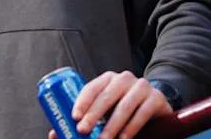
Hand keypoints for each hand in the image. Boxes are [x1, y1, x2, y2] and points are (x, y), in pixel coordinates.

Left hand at [47, 71, 171, 138]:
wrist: (155, 105)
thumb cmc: (122, 108)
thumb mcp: (104, 110)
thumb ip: (85, 119)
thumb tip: (54, 132)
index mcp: (108, 78)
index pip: (92, 87)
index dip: (82, 101)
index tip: (74, 117)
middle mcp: (124, 78)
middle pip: (107, 96)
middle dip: (94, 115)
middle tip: (83, 131)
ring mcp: (142, 87)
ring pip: (125, 106)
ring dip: (112, 126)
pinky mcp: (156, 98)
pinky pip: (142, 113)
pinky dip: (131, 128)